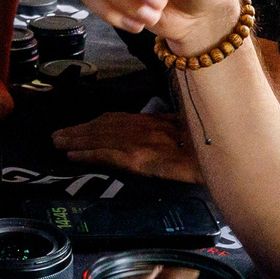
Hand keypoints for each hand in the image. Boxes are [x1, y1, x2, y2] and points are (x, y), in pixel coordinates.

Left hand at [50, 110, 200, 182]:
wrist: (222, 153)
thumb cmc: (211, 143)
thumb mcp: (189, 130)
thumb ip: (170, 130)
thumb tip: (161, 137)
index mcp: (154, 121)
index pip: (117, 120)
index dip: (95, 124)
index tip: (80, 127)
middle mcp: (142, 128)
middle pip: (103, 127)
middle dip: (79, 131)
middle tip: (57, 136)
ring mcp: (138, 142)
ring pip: (99, 139)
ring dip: (75, 140)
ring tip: (57, 143)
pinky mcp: (138, 158)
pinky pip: (106, 155)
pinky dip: (87, 154)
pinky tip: (72, 156)